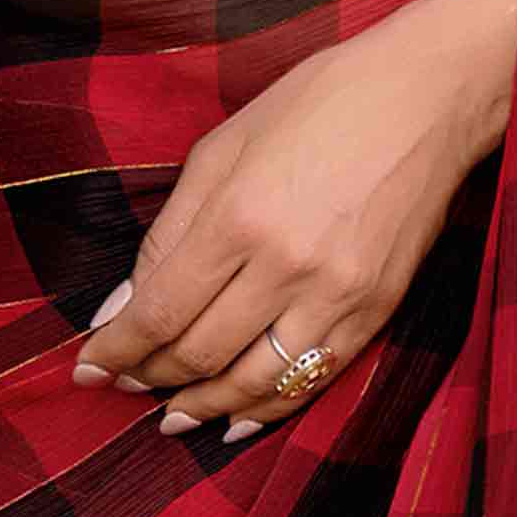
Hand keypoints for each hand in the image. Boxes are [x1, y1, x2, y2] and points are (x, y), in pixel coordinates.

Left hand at [70, 0, 516, 442]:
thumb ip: (168, 232)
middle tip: (124, 384)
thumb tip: (121, 305)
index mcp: (240, 216)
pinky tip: (235, 418)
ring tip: (173, 414)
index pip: (161, 311)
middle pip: (201, 354)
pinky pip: (311, 380)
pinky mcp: (376, 312)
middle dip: (151, 378)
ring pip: (255, 383)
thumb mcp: (223, 147)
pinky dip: (267, 408)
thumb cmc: (319, 105)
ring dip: (204, 407)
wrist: (429, 98)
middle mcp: (287, 266)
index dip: (117, 350)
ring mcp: (337, 295)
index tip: (87, 368)